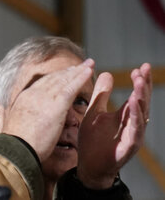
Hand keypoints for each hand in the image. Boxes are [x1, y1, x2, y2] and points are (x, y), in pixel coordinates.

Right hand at [1, 59, 93, 161]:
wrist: (15, 150)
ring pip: (64, 80)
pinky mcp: (57, 106)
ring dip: (78, 71)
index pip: (42, 84)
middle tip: (79, 65)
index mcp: (24, 99)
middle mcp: (34, 94)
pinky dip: (81, 78)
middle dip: (67, 72)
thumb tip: (26, 125)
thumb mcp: (17, 128)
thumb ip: (25, 122)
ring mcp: (45, 98)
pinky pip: (71, 88)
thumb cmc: (15, 147)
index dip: (54, 79)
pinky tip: (89, 72)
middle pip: (54, 79)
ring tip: (88, 64)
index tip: (63, 75)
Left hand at [77, 63, 151, 188]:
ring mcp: (132, 135)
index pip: (136, 95)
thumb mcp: (94, 112)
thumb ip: (101, 95)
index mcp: (125, 115)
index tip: (139, 67)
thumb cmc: (93, 140)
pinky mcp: (129, 147)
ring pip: (141, 115)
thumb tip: (106, 73)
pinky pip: (135, 131)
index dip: (140, 82)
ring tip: (140, 83)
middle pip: (142, 102)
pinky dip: (136, 118)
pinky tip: (134, 104)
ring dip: (141, 98)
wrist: (88, 165)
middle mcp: (132, 124)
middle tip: (143, 70)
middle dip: (144, 86)